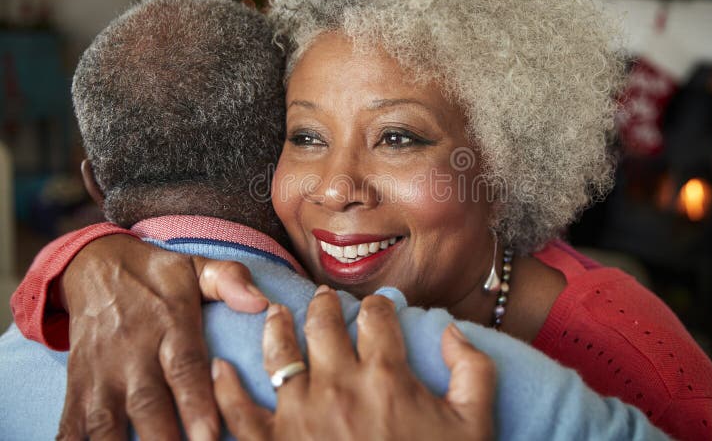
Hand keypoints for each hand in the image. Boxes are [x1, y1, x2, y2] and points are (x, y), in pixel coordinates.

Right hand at [55, 234, 268, 440]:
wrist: (95, 265)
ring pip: (106, 419)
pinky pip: (70, 421)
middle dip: (162, 439)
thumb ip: (231, 281)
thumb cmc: (158, 276)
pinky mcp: (77, 383)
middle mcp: (133, 350)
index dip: (197, 403)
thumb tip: (262, 302)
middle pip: (147, 402)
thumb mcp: (197, 267)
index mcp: (170, 324)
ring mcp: (101, 370)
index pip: (185, 367)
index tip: (209, 436)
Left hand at [213, 286, 495, 440]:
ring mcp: (299, 417)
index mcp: (386, 377)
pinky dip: (226, 387)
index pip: (377, 318)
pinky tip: (222, 367)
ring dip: (278, 327)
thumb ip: (473, 370)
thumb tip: (451, 330)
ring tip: (276, 313)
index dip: (379, 305)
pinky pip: (240, 412)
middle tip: (324, 300)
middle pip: (324, 325)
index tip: (379, 307)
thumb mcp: (475, 425)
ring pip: (280, 353)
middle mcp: (338, 387)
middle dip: (326, 305)